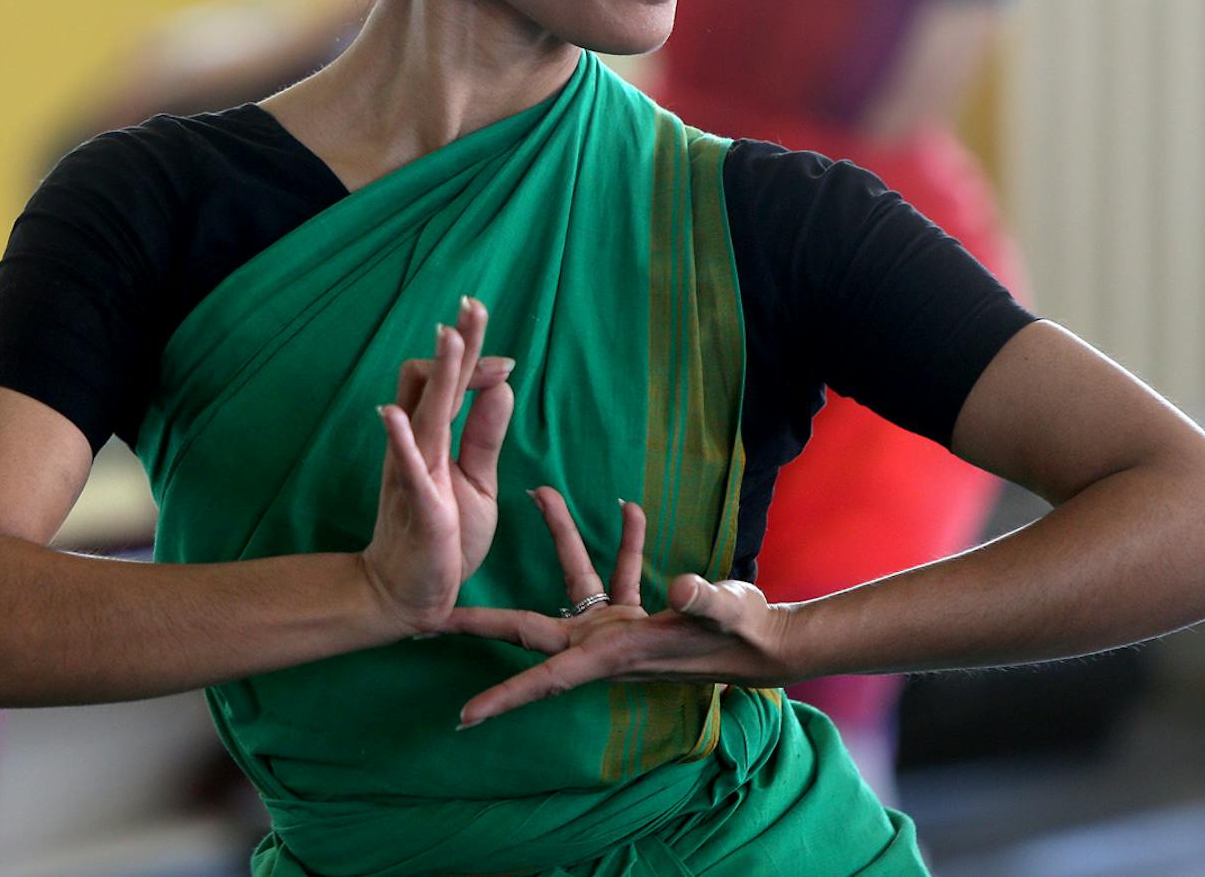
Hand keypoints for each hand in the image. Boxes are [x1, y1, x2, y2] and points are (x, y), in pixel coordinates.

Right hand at [359, 296, 516, 637]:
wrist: (409, 594)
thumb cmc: (443, 537)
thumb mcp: (476, 481)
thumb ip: (484, 436)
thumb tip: (501, 385)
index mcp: (434, 440)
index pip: (448, 383)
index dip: (474, 362)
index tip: (506, 360)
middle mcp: (418, 448)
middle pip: (431, 382)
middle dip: (457, 345)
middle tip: (473, 305)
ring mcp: (414, 474)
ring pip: (424, 414)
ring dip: (437, 375)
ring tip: (448, 337)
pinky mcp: (419, 508)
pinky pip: (405, 468)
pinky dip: (399, 440)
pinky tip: (393, 415)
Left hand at [447, 489, 794, 726]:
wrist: (775, 644)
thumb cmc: (748, 638)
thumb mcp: (726, 616)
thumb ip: (701, 600)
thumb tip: (680, 587)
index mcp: (611, 654)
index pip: (544, 678)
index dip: (502, 697)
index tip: (462, 716)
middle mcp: (603, 644)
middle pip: (529, 631)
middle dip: (481, 622)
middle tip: (429, 620)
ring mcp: (618, 628)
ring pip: (574, 580)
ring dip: (561, 535)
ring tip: (541, 489)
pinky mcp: (640, 613)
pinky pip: (618, 572)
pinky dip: (622, 543)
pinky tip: (627, 507)